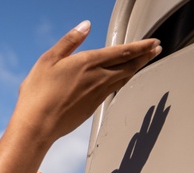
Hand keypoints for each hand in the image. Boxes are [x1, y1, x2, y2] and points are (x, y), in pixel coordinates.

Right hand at [14, 21, 161, 143]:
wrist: (37, 126)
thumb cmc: (37, 94)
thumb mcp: (48, 60)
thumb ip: (69, 41)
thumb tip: (85, 25)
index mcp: (88, 62)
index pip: (122, 51)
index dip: (141, 46)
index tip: (154, 41)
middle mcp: (98, 78)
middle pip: (129, 65)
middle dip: (145, 55)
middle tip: (157, 49)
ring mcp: (97, 95)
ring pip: (123, 78)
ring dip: (136, 68)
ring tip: (144, 62)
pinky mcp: (92, 108)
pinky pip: (113, 90)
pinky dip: (122, 82)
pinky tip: (121, 80)